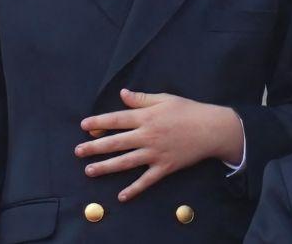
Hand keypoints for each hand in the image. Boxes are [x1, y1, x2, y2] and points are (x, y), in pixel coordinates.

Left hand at [76, 89, 244, 201]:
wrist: (213, 129)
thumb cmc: (190, 110)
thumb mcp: (166, 99)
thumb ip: (142, 98)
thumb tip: (123, 94)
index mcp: (148, 117)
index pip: (117, 119)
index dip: (99, 122)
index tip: (84, 126)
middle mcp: (148, 135)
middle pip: (116, 142)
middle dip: (94, 147)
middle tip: (78, 151)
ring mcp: (156, 153)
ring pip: (126, 161)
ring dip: (106, 167)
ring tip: (89, 170)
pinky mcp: (165, 166)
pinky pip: (147, 180)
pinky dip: (134, 189)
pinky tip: (122, 196)